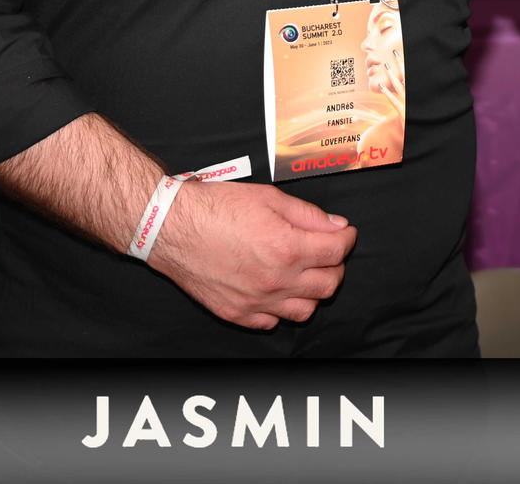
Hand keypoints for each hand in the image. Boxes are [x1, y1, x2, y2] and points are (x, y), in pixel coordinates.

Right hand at [148, 179, 355, 330]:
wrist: (172, 227)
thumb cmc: (216, 209)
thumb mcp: (269, 198)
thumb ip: (307, 215)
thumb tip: (335, 226)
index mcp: (287, 248)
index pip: (337, 251)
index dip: (347, 239)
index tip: (344, 233)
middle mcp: (276, 280)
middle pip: (329, 285)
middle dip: (335, 265)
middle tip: (326, 251)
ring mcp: (256, 302)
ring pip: (306, 310)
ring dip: (312, 291)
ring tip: (303, 272)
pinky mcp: (237, 313)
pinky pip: (272, 323)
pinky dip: (281, 309)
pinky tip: (276, 289)